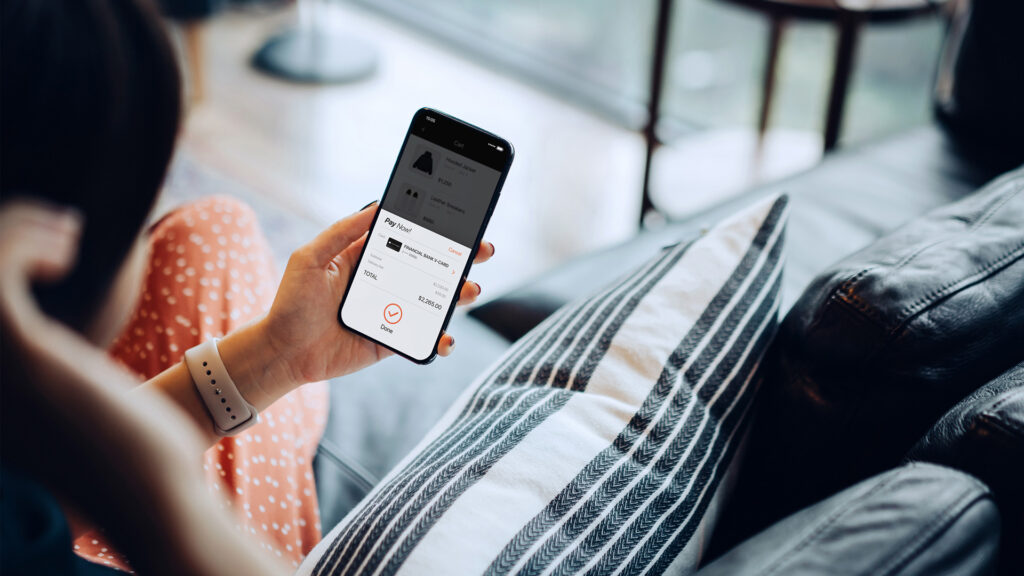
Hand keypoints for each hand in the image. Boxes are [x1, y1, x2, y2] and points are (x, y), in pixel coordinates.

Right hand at [0, 201, 288, 575]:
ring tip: (65, 234)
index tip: (30, 247)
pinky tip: (69, 250)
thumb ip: (38, 376)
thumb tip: (46, 337)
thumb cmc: (124, 457)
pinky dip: (24, 240)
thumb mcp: (67, 407)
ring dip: (12, 234)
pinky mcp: (21, 354)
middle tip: (51, 231)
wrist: (156, 495)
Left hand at [234, 203, 494, 398]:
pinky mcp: (393, 340)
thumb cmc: (291, 303)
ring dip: (459, 294)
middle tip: (483, 250)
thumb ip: (342, 232)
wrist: (283, 353)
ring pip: (436, 299)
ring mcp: (393, 311)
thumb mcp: (310, 258)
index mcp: (368, 256)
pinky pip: (424, 336)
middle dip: (462, 257)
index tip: (461, 220)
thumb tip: (377, 206)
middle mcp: (386, 281)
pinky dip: (441, 338)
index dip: (437, 228)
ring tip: (470, 290)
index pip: (409, 236)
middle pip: (433, 265)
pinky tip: (446, 337)